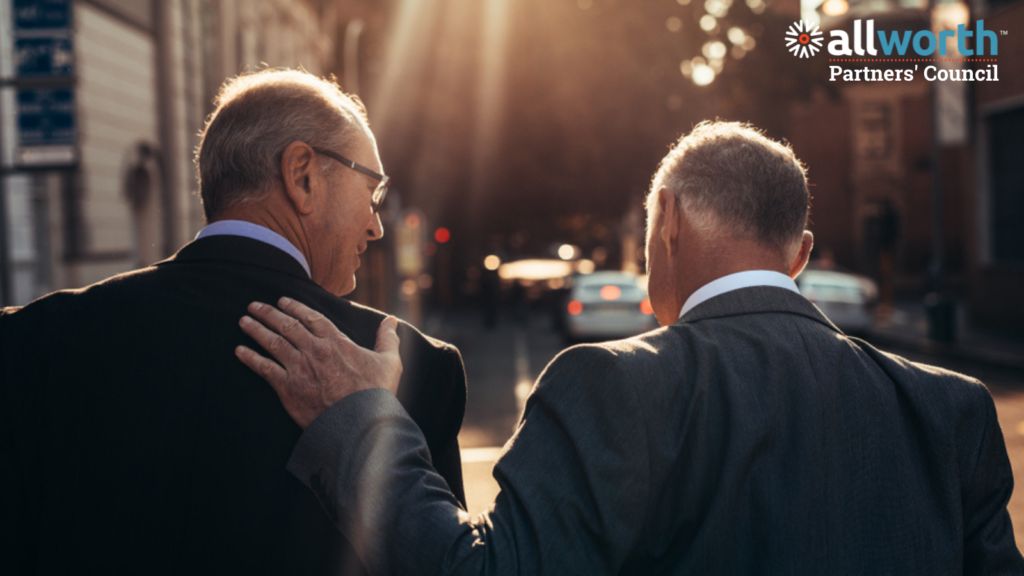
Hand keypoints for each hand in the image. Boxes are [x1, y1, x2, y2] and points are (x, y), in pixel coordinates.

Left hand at [235, 297, 402, 428]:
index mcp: (336, 341)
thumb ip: (388, 338)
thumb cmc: (376, 393)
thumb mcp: (389, 361)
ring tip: (243, 321)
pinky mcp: (288, 388)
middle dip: (268, 313)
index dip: (294, 307)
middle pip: (287, 325)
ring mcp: (299, 368)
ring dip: (256, 330)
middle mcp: (314, 350)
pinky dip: (250, 358)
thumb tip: (393, 320)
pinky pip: (264, 369)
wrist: (360, 422)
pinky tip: (239, 351)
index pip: (311, 317)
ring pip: (273, 342)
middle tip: (254, 306)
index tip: (282, 301)